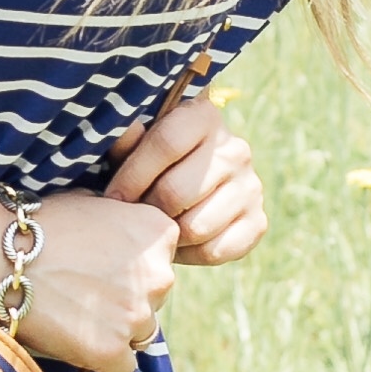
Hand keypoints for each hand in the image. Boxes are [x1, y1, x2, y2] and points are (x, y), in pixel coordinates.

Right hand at [0, 182, 176, 371]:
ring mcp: (138, 315)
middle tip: (84, 292)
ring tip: (75, 315)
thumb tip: (131, 241)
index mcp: (159, 233)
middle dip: (126, 299)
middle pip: (154, 299)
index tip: (101, 265)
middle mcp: (160, 275)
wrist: (0, 258)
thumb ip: (126, 224)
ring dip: (115, 329)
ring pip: (140, 334)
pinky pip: (121, 366)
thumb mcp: (97, 205)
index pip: (162, 261)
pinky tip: (73, 338)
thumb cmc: (41, 227)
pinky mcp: (114, 351)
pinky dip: (100, 359)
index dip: (131, 267)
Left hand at [103, 88, 268, 269]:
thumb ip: (127, 140)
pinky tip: (177, 242)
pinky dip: (190, 255)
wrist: (194, 182)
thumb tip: (126, 133)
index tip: (113, 196)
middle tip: (133, 216)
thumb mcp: (136, 143)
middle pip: (176, 192)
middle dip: (146, 210)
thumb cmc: (154, 161)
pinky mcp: (258, 221)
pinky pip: (216, 250)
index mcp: (204, 116)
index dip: (133, 175)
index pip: (166, 143)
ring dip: (167, 234)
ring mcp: (250, 186)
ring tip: (154, 228)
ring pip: (195, 227)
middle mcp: (235, 149)